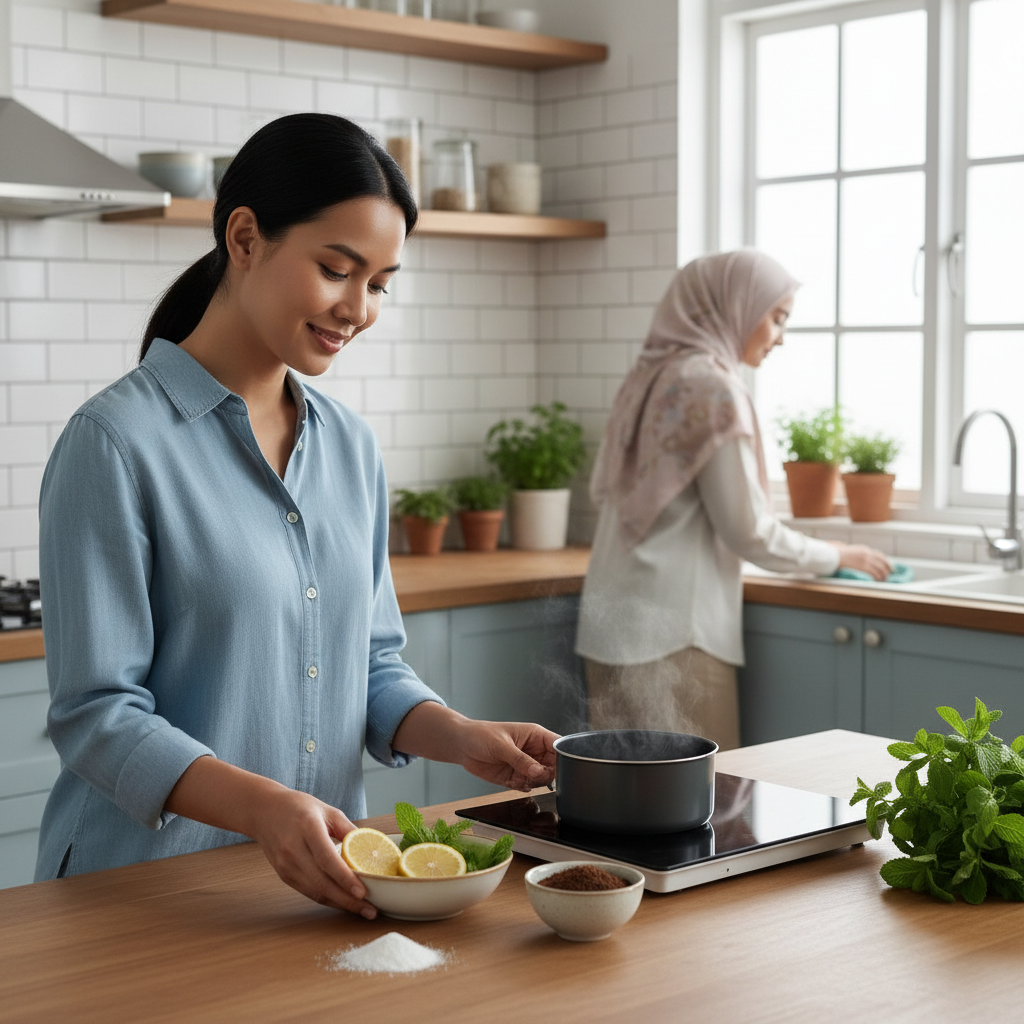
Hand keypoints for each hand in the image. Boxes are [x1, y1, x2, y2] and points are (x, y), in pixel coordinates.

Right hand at [246, 787, 377, 918]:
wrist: (264, 811)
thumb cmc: (298, 807)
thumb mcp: (327, 810)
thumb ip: (348, 830)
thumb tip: (370, 850)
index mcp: (307, 827)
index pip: (326, 859)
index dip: (345, 878)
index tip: (363, 892)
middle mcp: (293, 849)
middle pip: (321, 882)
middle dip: (348, 900)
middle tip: (370, 910)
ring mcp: (286, 865)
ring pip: (315, 892)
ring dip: (340, 904)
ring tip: (362, 909)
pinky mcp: (284, 876)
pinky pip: (308, 892)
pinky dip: (327, 899)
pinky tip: (343, 902)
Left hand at [392, 702, 557, 791]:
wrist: (462, 746)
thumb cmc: (481, 735)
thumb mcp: (501, 745)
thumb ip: (520, 759)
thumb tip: (537, 771)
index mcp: (536, 736)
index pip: (558, 747)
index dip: (562, 758)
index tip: (556, 768)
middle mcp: (534, 751)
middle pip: (554, 766)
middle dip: (545, 774)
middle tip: (532, 775)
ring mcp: (526, 765)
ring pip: (542, 779)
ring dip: (533, 782)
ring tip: (519, 777)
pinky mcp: (517, 777)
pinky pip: (528, 787)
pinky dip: (523, 788)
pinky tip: (513, 781)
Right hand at [832, 542, 890, 581]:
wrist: (835, 555)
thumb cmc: (839, 554)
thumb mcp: (852, 551)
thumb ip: (860, 554)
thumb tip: (864, 560)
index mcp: (865, 549)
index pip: (880, 555)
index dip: (886, 562)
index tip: (889, 567)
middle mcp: (868, 553)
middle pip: (882, 562)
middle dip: (887, 569)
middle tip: (889, 575)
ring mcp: (866, 560)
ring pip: (880, 568)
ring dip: (884, 575)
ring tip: (884, 579)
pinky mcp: (863, 566)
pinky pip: (875, 573)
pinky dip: (878, 577)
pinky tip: (878, 581)